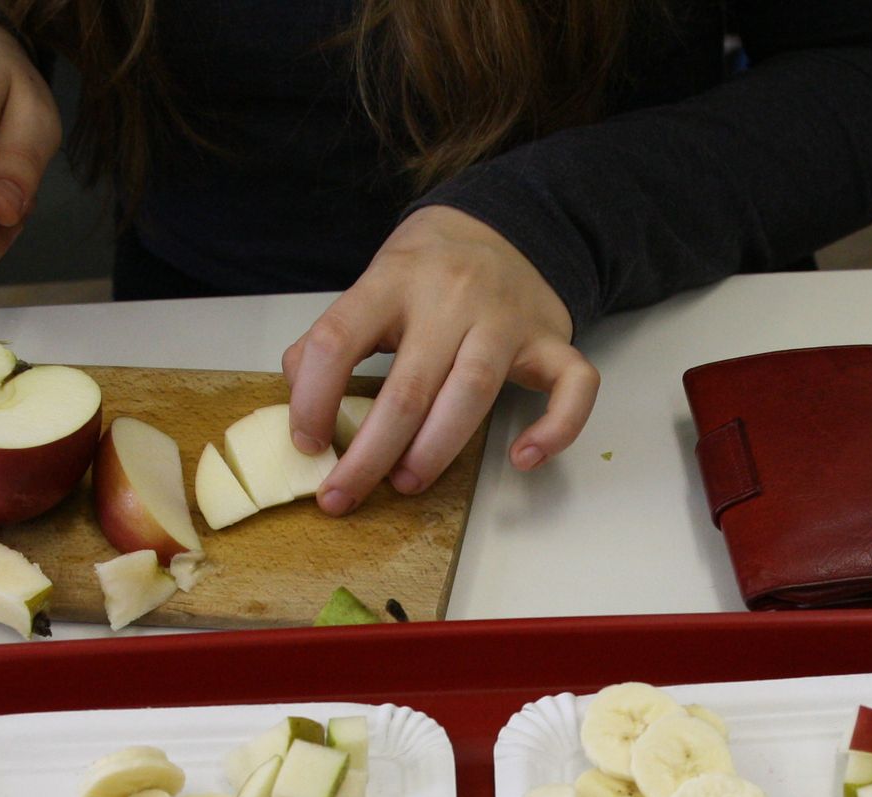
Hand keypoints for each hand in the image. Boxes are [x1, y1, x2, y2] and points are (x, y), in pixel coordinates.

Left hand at [283, 206, 598, 513]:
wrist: (507, 225)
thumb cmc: (430, 271)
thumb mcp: (372, 284)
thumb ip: (334, 336)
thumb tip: (300, 400)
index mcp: (393, 280)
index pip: (337, 340)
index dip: (312, 399)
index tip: (306, 445)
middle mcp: (451, 296)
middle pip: (408, 387)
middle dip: (370, 455)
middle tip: (344, 495)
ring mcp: (507, 318)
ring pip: (474, 393)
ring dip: (436, 451)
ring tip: (406, 483)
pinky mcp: (552, 339)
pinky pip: (571, 387)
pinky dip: (555, 429)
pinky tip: (523, 459)